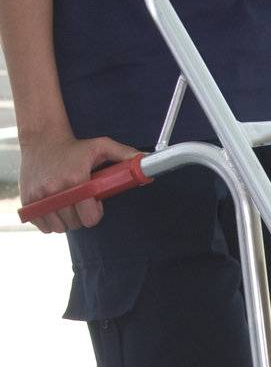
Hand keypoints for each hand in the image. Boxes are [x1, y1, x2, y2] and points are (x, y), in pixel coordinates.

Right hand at [19, 132, 140, 233]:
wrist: (42, 138)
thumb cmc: (75, 146)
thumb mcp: (101, 146)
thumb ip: (124, 156)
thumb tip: (147, 161)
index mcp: (75, 180)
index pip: (89, 218)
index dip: (95, 212)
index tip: (93, 201)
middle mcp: (55, 190)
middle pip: (76, 224)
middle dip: (81, 215)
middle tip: (80, 199)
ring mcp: (38, 197)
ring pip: (59, 228)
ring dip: (66, 219)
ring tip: (67, 202)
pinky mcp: (27, 200)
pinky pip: (43, 226)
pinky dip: (50, 221)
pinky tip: (54, 205)